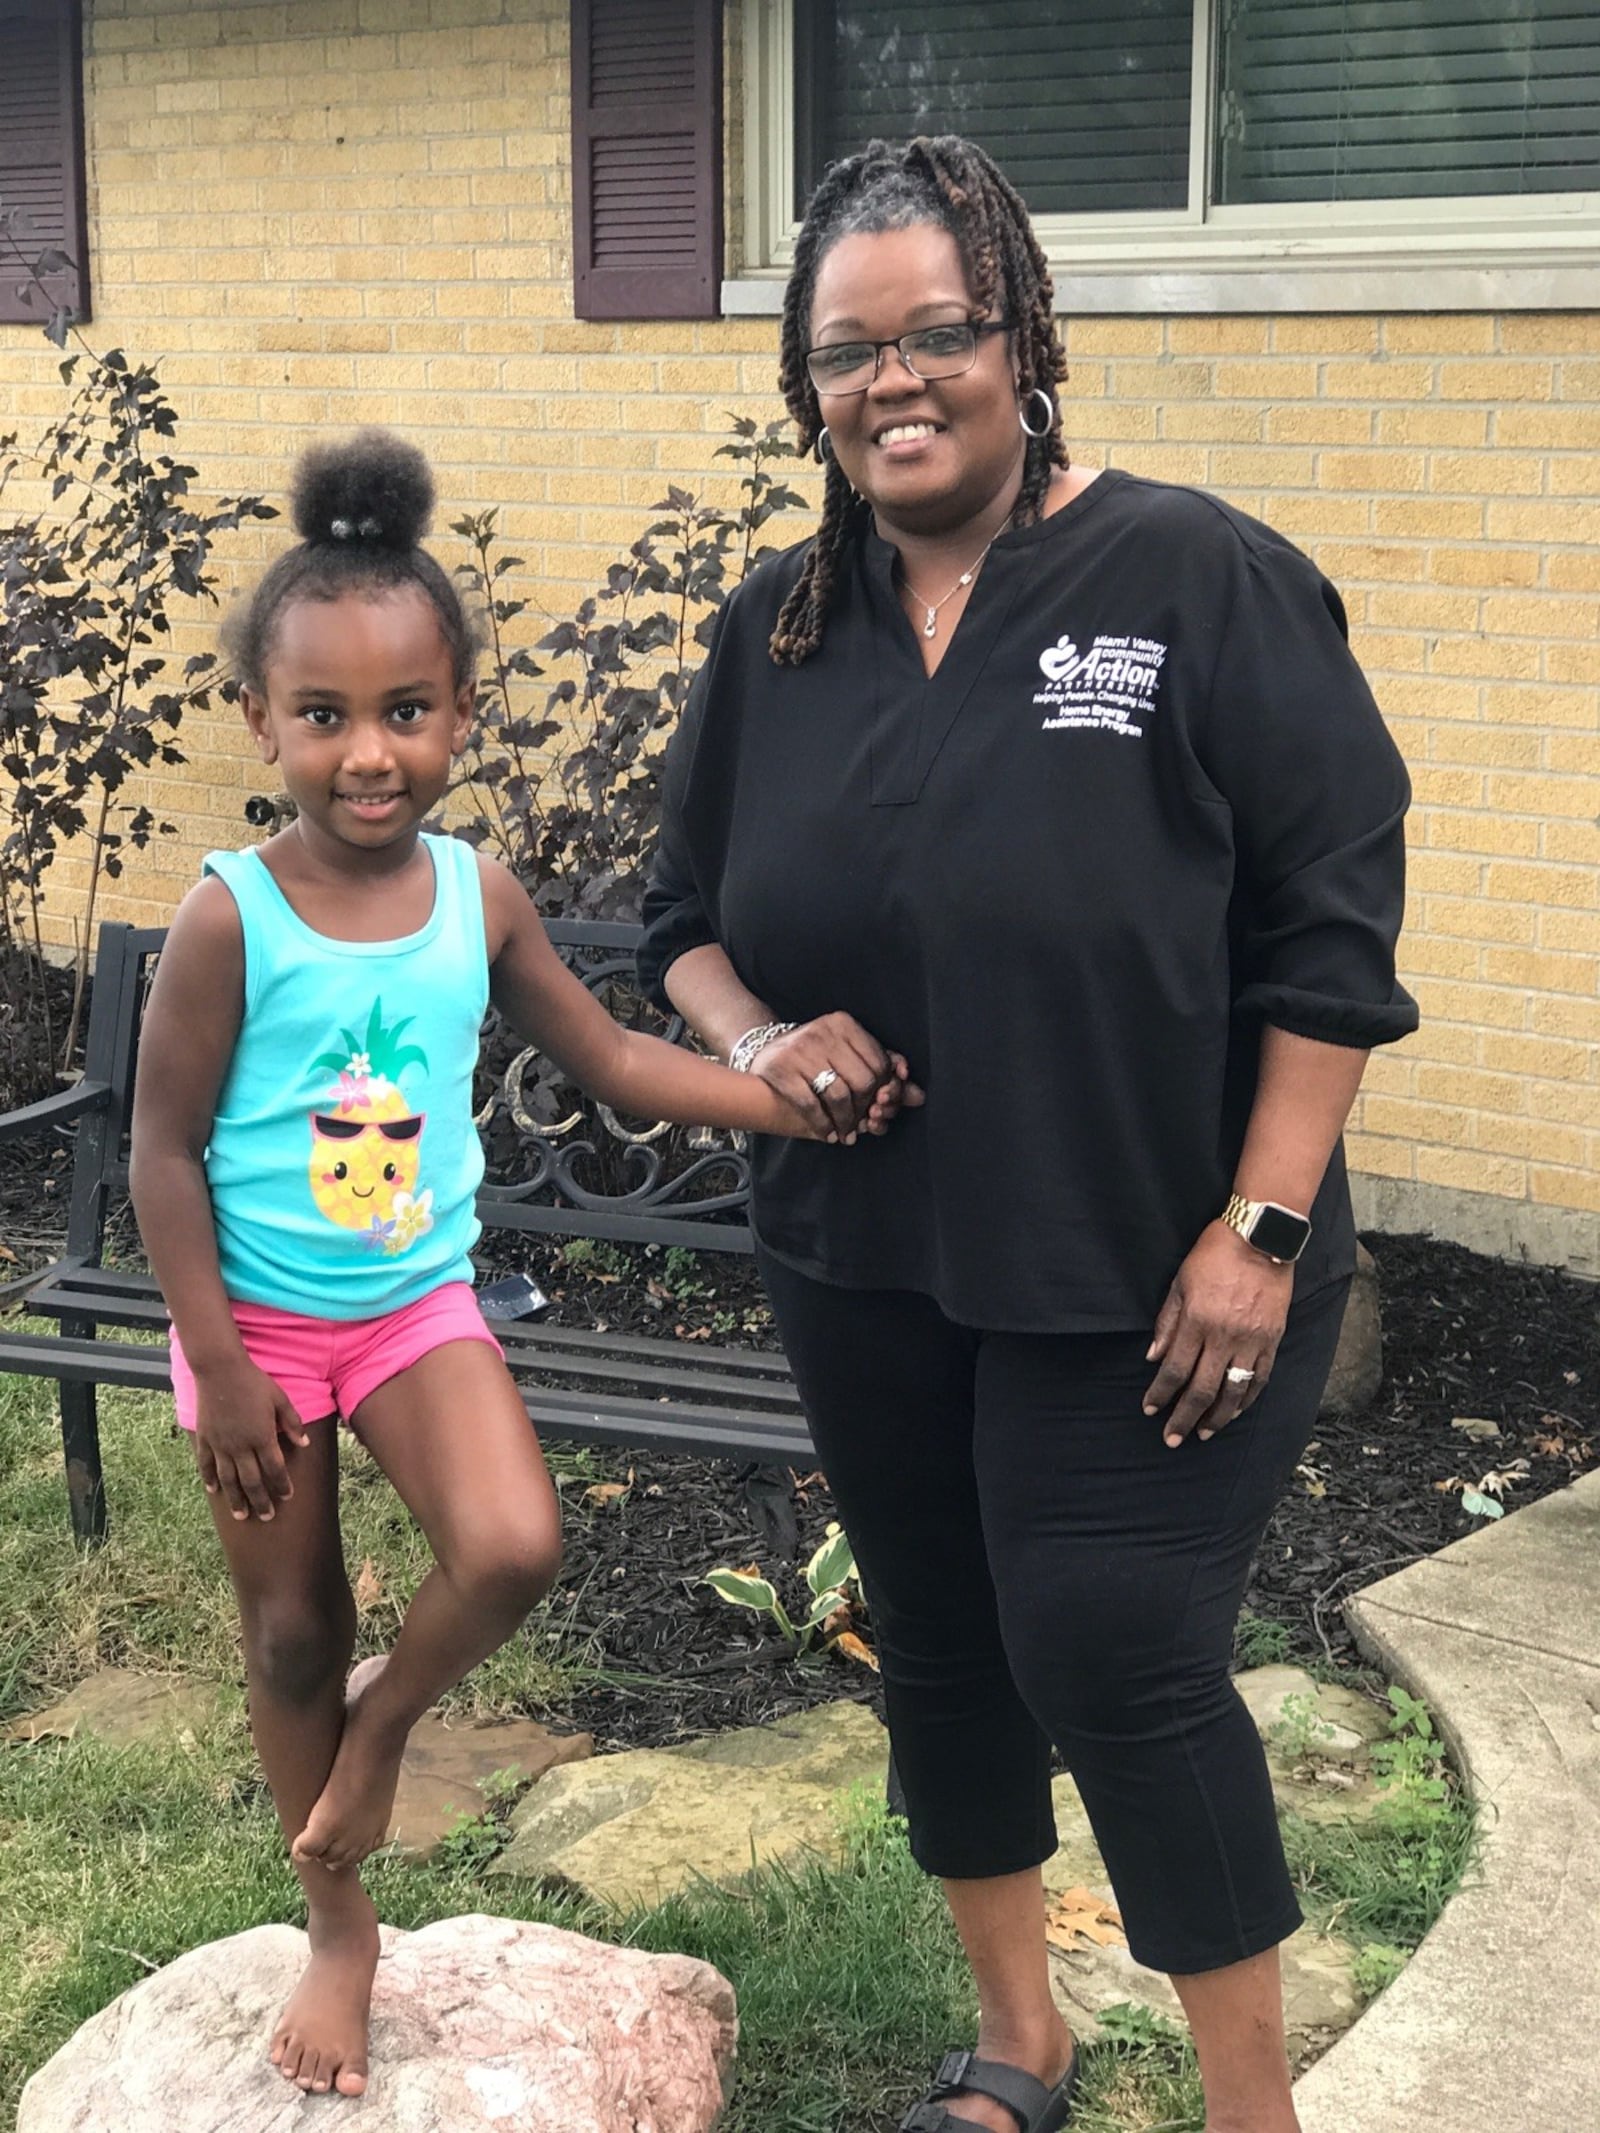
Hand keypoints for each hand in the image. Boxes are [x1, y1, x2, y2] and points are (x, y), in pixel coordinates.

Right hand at [191, 1353, 310, 1520]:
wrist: (219, 1369)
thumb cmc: (253, 1381)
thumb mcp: (280, 1398)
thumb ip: (292, 1423)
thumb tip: (304, 1444)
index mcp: (262, 1436)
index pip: (274, 1468)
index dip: (281, 1485)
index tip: (287, 1497)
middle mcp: (240, 1445)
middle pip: (251, 1481)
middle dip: (260, 1501)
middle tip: (266, 1517)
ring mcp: (220, 1444)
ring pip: (228, 1479)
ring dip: (235, 1499)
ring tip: (241, 1516)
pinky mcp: (205, 1438)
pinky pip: (206, 1464)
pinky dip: (209, 1479)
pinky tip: (214, 1491)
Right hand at [753, 1015, 924, 1143]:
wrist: (764, 1051)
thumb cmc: (816, 1056)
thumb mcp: (848, 1054)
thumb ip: (884, 1072)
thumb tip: (918, 1097)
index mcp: (844, 1024)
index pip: (879, 1064)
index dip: (883, 1091)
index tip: (877, 1106)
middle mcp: (822, 1033)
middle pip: (862, 1082)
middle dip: (865, 1109)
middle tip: (862, 1122)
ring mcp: (799, 1051)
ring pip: (839, 1096)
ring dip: (846, 1122)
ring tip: (846, 1132)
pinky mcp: (780, 1071)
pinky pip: (811, 1106)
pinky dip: (823, 1125)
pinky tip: (828, 1133)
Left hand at [1143, 1222, 1293, 1447]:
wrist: (1261, 1237)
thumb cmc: (1214, 1254)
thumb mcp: (1180, 1282)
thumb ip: (1167, 1322)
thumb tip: (1153, 1357)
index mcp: (1197, 1320)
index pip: (1175, 1369)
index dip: (1161, 1393)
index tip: (1150, 1409)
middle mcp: (1224, 1335)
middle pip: (1202, 1388)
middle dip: (1185, 1417)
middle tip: (1172, 1438)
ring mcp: (1252, 1339)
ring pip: (1233, 1390)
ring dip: (1217, 1417)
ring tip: (1204, 1433)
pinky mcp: (1273, 1338)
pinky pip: (1260, 1378)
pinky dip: (1247, 1399)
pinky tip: (1235, 1412)